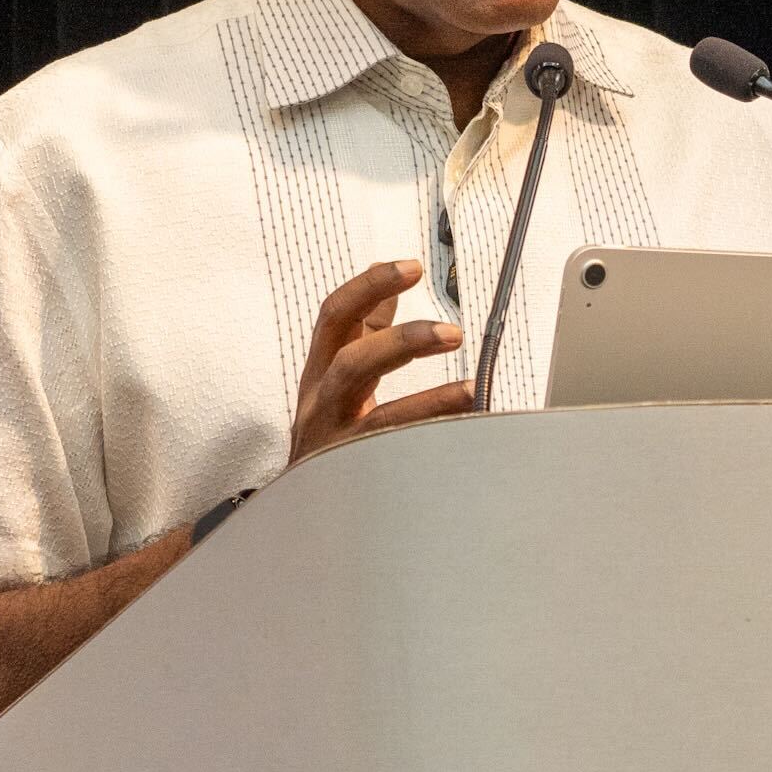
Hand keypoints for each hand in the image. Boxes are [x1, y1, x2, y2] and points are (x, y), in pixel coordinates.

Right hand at [288, 259, 476, 464]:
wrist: (300, 504)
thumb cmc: (328, 428)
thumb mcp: (338, 375)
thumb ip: (366, 331)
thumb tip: (385, 284)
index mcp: (320, 371)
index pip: (336, 318)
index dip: (370, 288)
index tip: (412, 267)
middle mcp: (321, 405)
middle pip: (351, 364)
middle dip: (402, 343)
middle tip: (453, 333)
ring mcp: (336, 445)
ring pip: (378, 421)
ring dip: (427, 401)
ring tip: (470, 390)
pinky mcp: (354, 480)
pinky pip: (396, 460)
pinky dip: (431, 445)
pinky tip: (463, 435)